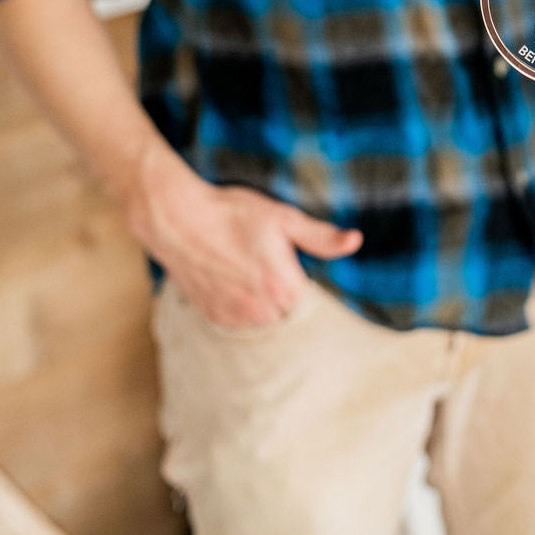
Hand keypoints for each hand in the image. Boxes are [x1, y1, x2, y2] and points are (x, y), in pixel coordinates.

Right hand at [125, 144, 362, 328]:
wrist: (179, 219)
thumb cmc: (233, 213)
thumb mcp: (283, 218)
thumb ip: (320, 237)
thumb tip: (355, 241)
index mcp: (284, 288)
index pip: (312, 302)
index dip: (304, 280)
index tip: (294, 265)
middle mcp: (260, 311)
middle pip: (289, 314)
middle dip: (285, 293)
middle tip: (268, 262)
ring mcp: (234, 317)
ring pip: (264, 320)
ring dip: (263, 303)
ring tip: (249, 269)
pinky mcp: (213, 317)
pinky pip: (239, 321)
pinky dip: (241, 306)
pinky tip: (232, 279)